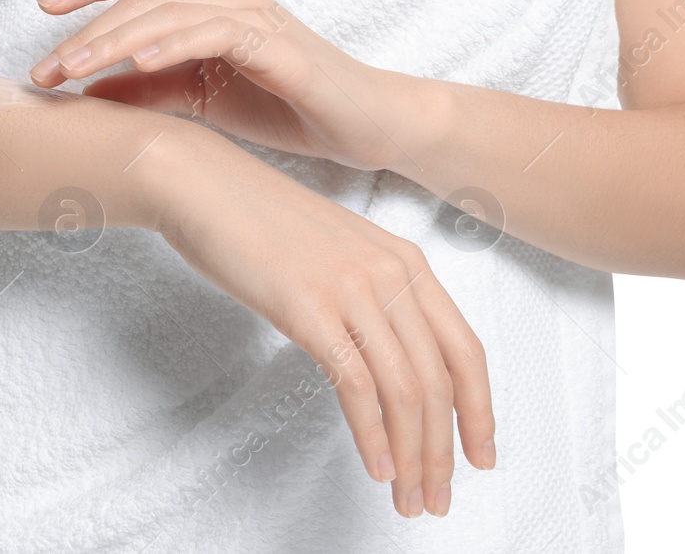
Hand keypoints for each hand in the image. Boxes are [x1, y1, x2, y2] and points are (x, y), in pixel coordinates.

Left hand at [30, 0, 409, 171]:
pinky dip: (173, 44)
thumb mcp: (202, 101)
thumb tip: (85, 92)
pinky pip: (216, 33)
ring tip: (75, 70)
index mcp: (211, 0)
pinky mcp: (278, 45)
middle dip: (86, 28)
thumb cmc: (287, 105)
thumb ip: (148, 90)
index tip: (42, 11)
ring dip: (115, 40)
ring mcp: (255, 16)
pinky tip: (139, 64)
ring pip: (170, 10)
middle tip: (45, 70)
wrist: (366, 124)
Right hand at [144, 124, 496, 517]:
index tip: (480, 456)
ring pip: (405, 390)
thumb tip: (392, 357)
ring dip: (413, 456)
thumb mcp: (339, 254)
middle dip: (445, 451)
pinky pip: (357, 385)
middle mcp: (391, 274)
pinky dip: (372, 435)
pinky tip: (377, 467)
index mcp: (406, 261)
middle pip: (440, 380)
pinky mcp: (309, 308)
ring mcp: (352, 289)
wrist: (204, 184)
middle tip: (438, 500)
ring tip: (409, 498)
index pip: (464, 350)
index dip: (480, 410)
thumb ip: (374, 296)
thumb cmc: (261, 222)